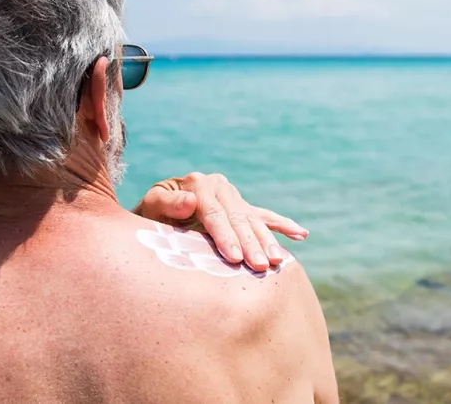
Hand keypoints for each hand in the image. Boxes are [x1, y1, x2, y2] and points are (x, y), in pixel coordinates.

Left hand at [133, 172, 308, 271]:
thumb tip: (190, 201)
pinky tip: (301, 234)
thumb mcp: (150, 207)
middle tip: (261, 266)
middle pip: (239, 218)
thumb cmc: (149, 215)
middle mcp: (219, 186)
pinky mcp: (242, 207)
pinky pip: (265, 217)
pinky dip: (283, 226)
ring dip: (268, 241)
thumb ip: (167, 204)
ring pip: (254, 220)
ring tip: (278, 260)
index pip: (215, 214)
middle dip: (251, 243)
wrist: (154, 211)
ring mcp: (233, 196)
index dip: (225, 236)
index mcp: (198, 184)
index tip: (234, 258)